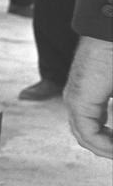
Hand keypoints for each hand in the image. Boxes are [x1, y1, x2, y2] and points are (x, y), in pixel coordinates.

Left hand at [63, 37, 112, 158]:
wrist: (111, 36)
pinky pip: (88, 133)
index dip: (110, 143)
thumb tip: (110, 123)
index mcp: (90, 99)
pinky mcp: (79, 101)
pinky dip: (104, 144)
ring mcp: (77, 101)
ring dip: (108, 149)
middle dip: (109, 148)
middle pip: (91, 138)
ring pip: (88, 139)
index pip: (96, 132)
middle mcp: (79, 102)